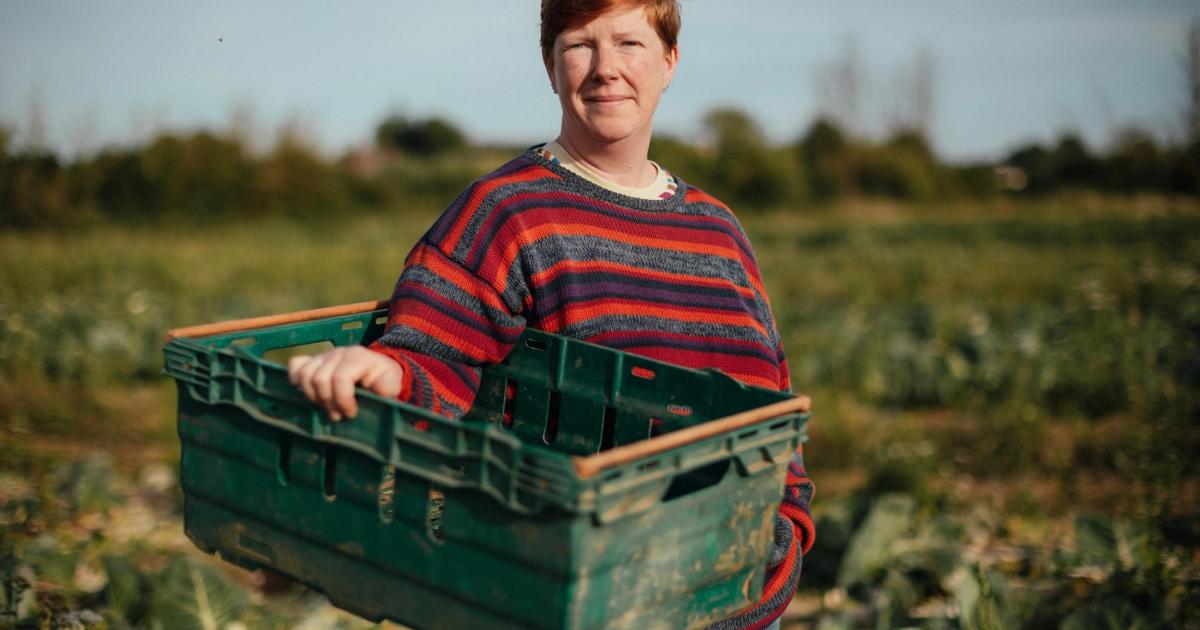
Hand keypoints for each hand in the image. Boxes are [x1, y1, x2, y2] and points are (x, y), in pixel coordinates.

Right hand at [287, 346, 403, 420]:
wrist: (377, 370)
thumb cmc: (383, 380)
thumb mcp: (392, 384)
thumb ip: (387, 388)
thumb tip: (379, 390)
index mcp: (359, 357)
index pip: (340, 378)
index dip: (342, 400)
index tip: (350, 414)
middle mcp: (339, 353)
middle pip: (320, 378)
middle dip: (328, 402)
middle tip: (338, 415)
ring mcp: (324, 355)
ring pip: (305, 374)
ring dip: (313, 396)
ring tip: (326, 407)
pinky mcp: (314, 360)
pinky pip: (295, 365)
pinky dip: (296, 379)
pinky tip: (308, 393)